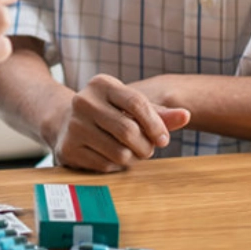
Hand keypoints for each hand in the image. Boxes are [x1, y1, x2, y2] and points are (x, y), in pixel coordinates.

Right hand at [44, 74, 191, 172]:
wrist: (65, 121)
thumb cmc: (108, 112)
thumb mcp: (130, 106)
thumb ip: (159, 112)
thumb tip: (186, 115)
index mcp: (101, 84)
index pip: (137, 103)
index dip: (156, 125)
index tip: (164, 139)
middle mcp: (83, 101)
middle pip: (129, 131)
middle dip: (146, 146)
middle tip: (148, 149)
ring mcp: (73, 126)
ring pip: (119, 152)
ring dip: (133, 158)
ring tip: (130, 152)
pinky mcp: (68, 149)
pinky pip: (105, 165)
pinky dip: (116, 165)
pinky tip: (112, 156)